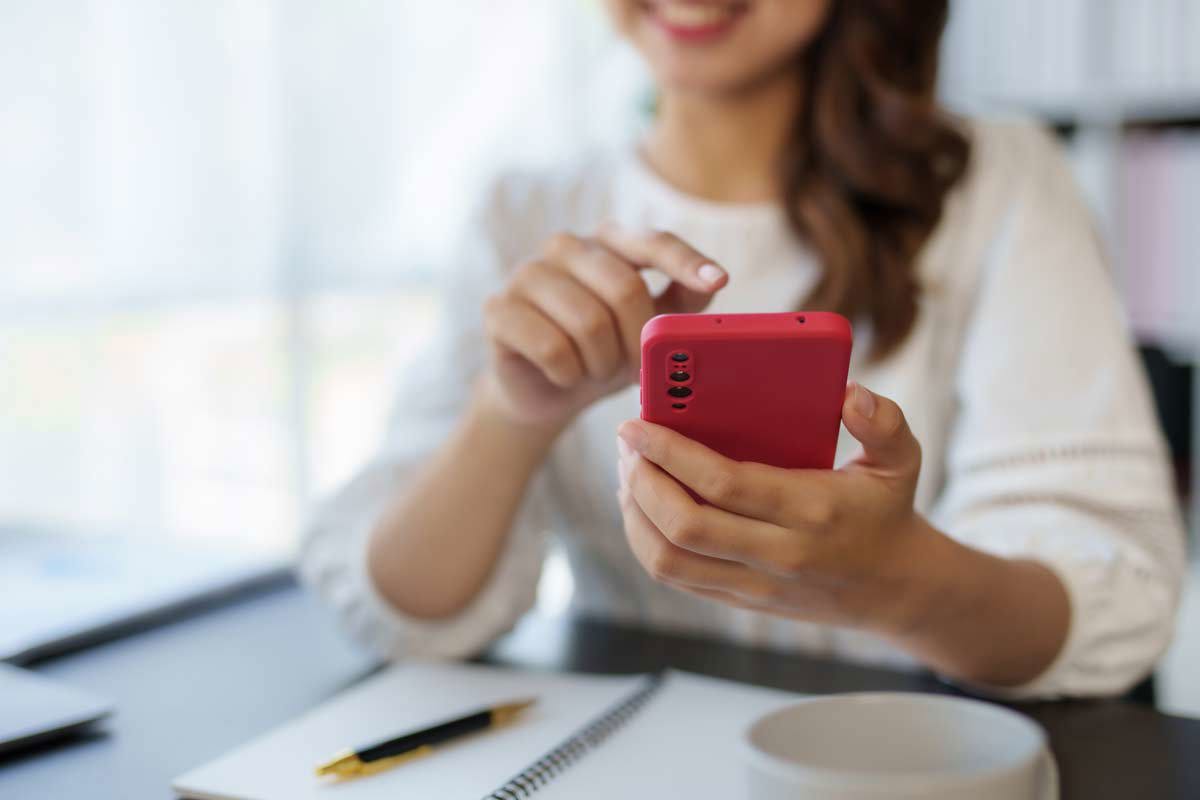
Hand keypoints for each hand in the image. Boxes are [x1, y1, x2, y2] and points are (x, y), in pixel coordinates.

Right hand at [480, 225, 727, 430]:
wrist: (545, 390)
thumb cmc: (605, 350)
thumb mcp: (650, 329)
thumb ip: (680, 303)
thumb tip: (713, 283)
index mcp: (607, 241)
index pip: (653, 241)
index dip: (686, 262)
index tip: (719, 281)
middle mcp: (565, 246)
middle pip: (624, 289)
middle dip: (639, 341)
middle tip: (637, 369)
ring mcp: (527, 273)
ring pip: (588, 322)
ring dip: (603, 363)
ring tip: (598, 371)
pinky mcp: (498, 309)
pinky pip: (552, 348)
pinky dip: (569, 374)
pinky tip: (566, 375)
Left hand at [616, 382, 933, 635]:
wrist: (896, 589)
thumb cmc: (886, 511)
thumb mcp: (901, 461)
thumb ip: (884, 422)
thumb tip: (851, 394)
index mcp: (812, 510)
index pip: (723, 484)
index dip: (670, 453)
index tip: (637, 425)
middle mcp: (779, 554)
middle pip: (684, 525)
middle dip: (641, 480)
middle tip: (627, 445)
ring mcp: (756, 584)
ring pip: (669, 559)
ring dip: (635, 513)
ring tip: (628, 473)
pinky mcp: (740, 600)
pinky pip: (676, 577)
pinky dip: (645, 541)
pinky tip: (641, 505)